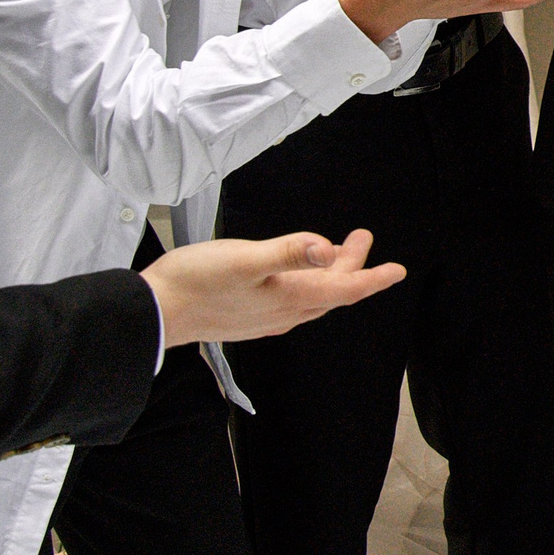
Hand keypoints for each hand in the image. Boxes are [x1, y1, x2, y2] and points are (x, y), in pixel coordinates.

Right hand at [142, 229, 406, 344]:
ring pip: (313, 297)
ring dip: (329, 274)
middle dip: (353, 265)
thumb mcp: (244, 259)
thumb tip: (326, 247)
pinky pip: (293, 302)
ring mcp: (267, 318)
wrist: (156, 314)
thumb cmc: (196, 282)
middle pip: (332, 291)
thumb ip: (288, 252)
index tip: (397, 270)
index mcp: (290, 298)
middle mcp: (285, 313)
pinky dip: (307, 283)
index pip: (344, 289)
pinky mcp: (250, 317)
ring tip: (336, 249)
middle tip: (362, 236)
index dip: (373, 278)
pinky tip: (298, 274)